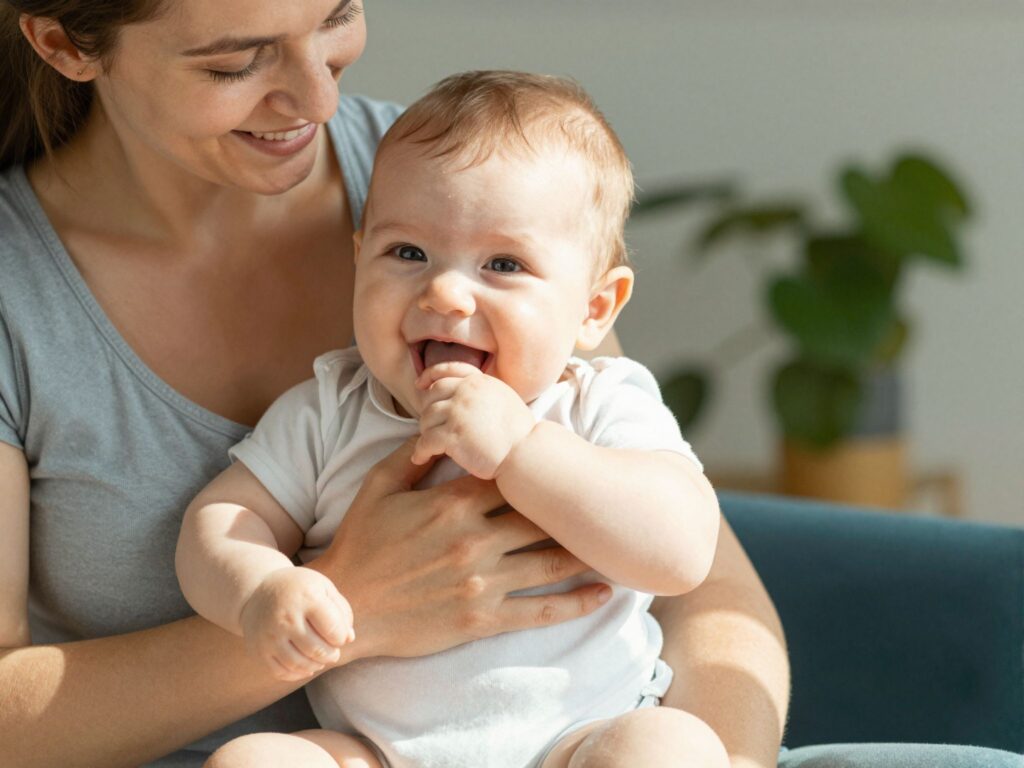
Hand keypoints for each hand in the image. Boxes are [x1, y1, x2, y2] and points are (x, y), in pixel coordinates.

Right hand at [238, 567, 354, 681]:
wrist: (257, 592)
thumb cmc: (300, 589)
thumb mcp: (324, 588)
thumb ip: (342, 611)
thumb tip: (349, 639)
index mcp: (306, 598)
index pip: (333, 629)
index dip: (341, 637)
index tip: (340, 636)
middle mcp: (285, 617)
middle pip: (317, 649)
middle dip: (331, 654)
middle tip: (333, 651)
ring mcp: (270, 635)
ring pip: (299, 664)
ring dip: (316, 665)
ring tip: (321, 659)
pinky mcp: (259, 650)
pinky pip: (282, 672)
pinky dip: (298, 673)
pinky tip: (306, 664)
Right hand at [306, 438, 611, 660]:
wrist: (346, 608)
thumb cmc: (360, 544)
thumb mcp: (377, 487)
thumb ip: (412, 455)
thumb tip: (441, 429)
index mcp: (452, 503)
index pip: (511, 478)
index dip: (541, 469)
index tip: (567, 462)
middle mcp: (474, 539)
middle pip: (540, 517)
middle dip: (573, 508)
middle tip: (606, 500)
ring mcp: (481, 581)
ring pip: (549, 562)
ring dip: (587, 552)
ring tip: (617, 543)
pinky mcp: (482, 618)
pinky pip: (539, 610)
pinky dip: (576, 603)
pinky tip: (603, 594)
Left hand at [411, 362, 535, 478]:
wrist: (526, 452)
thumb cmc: (519, 432)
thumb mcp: (503, 398)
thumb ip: (481, 392)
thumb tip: (461, 397)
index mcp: (479, 381)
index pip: (448, 369)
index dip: (430, 375)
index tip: (420, 384)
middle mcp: (466, 392)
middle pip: (432, 395)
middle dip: (428, 411)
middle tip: (430, 426)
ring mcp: (458, 412)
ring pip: (426, 419)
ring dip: (426, 432)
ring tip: (430, 445)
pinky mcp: (453, 435)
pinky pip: (425, 441)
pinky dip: (420, 451)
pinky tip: (421, 459)